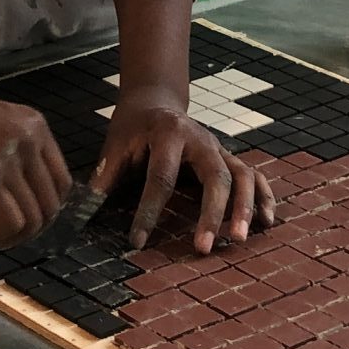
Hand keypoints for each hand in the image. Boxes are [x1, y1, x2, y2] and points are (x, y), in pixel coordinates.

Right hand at [0, 72, 70, 247]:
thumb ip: (13, 154)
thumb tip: (26, 200)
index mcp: (32, 123)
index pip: (61, 182)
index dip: (41, 210)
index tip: (15, 217)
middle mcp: (27, 136)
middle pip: (51, 205)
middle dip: (28, 228)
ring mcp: (7, 155)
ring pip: (32, 219)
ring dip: (9, 235)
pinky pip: (9, 224)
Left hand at [94, 90, 277, 254]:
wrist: (155, 101)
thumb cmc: (132, 128)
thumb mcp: (115, 146)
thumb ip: (104, 178)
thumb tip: (82, 215)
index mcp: (168, 134)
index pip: (161, 178)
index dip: (149, 211)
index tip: (137, 241)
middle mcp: (201, 139)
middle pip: (214, 176)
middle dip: (211, 214)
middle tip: (203, 248)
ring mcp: (219, 148)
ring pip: (242, 176)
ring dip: (244, 208)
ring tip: (239, 240)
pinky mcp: (229, 157)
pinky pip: (255, 176)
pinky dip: (264, 197)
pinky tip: (266, 223)